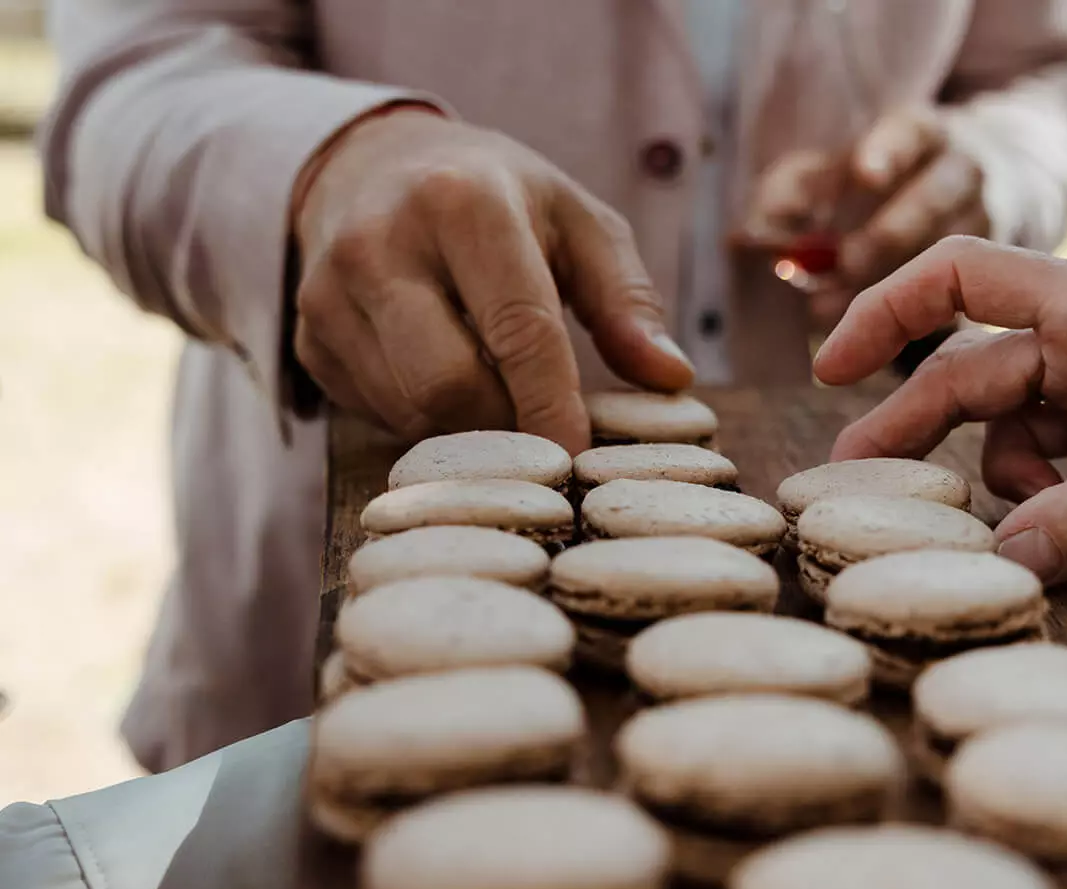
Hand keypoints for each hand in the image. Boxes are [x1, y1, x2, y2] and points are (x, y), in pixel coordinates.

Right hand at [293, 108, 692, 452]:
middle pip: (448, 387)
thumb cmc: (497, 200)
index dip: (553, 407)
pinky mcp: (307, 339)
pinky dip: (423, 419)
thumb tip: (671, 377)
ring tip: (498, 394)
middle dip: (506, 426)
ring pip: (409, 412)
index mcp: (463, 203)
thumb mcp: (577, 222)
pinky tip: (443, 379)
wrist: (370, 163)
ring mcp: (328, 294)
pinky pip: (377, 415)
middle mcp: (380, 243)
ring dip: (467, 428)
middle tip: (545, 431)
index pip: (518, 330)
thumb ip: (628, 299)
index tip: (581, 459)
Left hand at [742, 110, 987, 326]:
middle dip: (888, 233)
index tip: (865, 175)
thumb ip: (788, 194)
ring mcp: (980, 223)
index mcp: (921, 135)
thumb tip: (743, 238)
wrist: (949, 194)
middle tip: (845, 264)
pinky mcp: (982, 272)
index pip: (912, 131)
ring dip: (887, 282)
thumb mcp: (827, 171)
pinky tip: (866, 337)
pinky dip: (905, 316)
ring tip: (825, 310)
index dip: (889, 150)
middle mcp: (960, 173)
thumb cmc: (873, 179)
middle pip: (936, 196)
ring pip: (946, 250)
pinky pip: (952, 295)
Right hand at [813, 237, 1066, 583]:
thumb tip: (1005, 563)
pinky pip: (1057, 464)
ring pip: (1014, 430)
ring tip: (1027, 531)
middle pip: (974, 374)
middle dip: (914, 429)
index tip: (832, 370)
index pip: (966, 279)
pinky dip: (1044, 500)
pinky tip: (1066, 534)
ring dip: (1002, 483)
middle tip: (857, 492)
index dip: (887, 315)